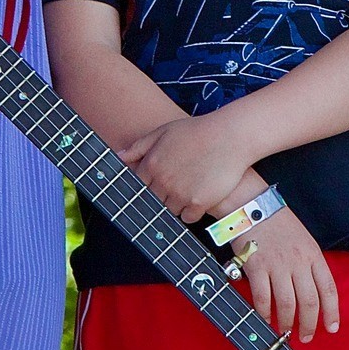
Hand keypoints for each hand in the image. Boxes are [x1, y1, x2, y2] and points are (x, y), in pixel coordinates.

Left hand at [121, 111, 252, 220]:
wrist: (230, 136)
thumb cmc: (197, 131)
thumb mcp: (164, 131)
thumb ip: (139, 146)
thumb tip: (118, 157)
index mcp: (152, 165)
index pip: (137, 188)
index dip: (145, 188)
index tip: (153, 186)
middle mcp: (163, 182)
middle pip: (152, 202)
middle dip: (160, 197)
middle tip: (174, 188)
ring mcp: (180, 194)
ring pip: (169, 211)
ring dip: (175, 205)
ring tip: (187, 190)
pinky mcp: (198, 203)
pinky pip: (188, 218)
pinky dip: (191, 212)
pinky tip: (197, 199)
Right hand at [236, 210, 339, 342]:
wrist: (252, 205)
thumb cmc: (277, 222)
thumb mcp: (303, 239)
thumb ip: (309, 263)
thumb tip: (312, 290)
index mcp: (313, 254)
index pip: (329, 289)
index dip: (332, 312)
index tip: (332, 328)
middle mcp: (298, 262)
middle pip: (310, 301)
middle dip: (309, 324)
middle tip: (306, 336)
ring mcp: (277, 265)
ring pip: (288, 304)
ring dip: (287, 323)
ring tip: (284, 331)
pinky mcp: (256, 267)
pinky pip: (263, 297)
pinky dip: (264, 313)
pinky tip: (265, 319)